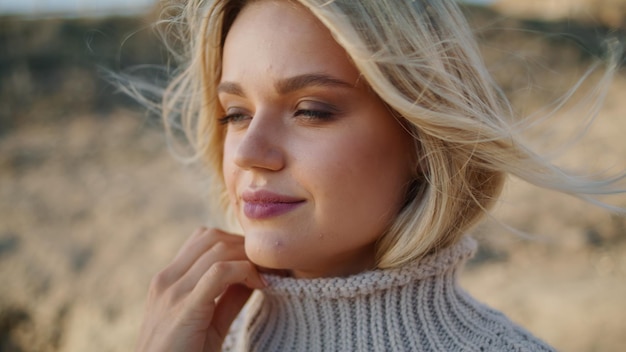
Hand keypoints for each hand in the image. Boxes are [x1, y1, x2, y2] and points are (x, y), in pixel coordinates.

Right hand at [136, 227, 265, 351]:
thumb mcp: (207, 323)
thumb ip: (227, 297)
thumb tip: (254, 276)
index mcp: (168, 280)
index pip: (203, 238)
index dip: (235, 243)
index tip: (259, 261)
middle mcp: (167, 279)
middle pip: (211, 237)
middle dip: (245, 245)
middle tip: (268, 265)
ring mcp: (172, 291)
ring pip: (217, 248)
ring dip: (248, 256)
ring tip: (266, 275)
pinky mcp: (184, 307)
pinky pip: (220, 272)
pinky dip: (246, 271)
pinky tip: (261, 286)